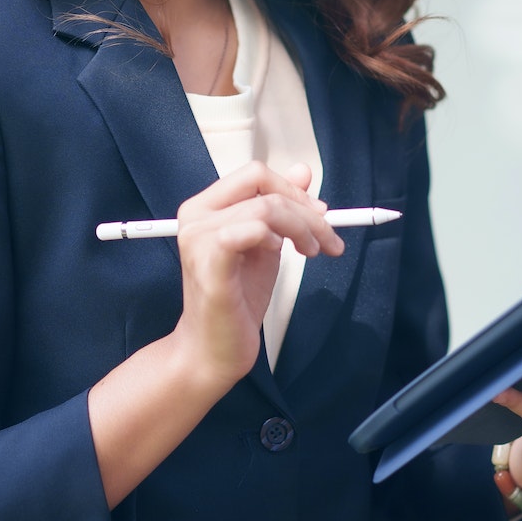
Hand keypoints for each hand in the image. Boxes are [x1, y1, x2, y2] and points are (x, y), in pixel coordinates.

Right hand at [173, 160, 343, 394]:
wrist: (213, 349)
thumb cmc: (235, 301)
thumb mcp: (266, 245)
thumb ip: (280, 208)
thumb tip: (302, 172)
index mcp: (205, 208)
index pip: (254, 174)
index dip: (292, 189)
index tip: (318, 213)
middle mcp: (196, 218)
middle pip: (261, 183)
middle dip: (304, 207)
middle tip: (325, 237)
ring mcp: (200, 240)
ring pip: (266, 207)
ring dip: (302, 228)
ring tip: (311, 252)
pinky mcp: (212, 266)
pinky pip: (250, 230)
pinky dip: (274, 237)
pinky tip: (280, 253)